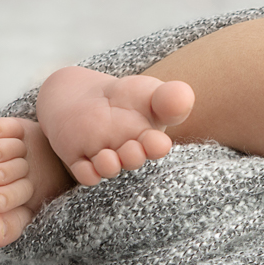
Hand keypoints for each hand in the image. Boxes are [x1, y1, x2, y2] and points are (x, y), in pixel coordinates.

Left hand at [36, 66, 195, 185]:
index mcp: (149, 138)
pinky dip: (85, 172)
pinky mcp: (79, 159)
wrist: (86, 98)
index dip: (156, 146)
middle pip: (132, 159)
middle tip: (132, 147)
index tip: (157, 141)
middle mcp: (128, 151)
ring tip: (107, 156)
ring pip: (108, 168)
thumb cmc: (127, 98)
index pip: (156, 146)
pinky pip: (84, 173)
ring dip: (109, 165)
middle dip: (133, 156)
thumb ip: (169, 96)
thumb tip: (183, 97)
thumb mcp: (150, 91)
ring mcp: (103, 156)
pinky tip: (85, 163)